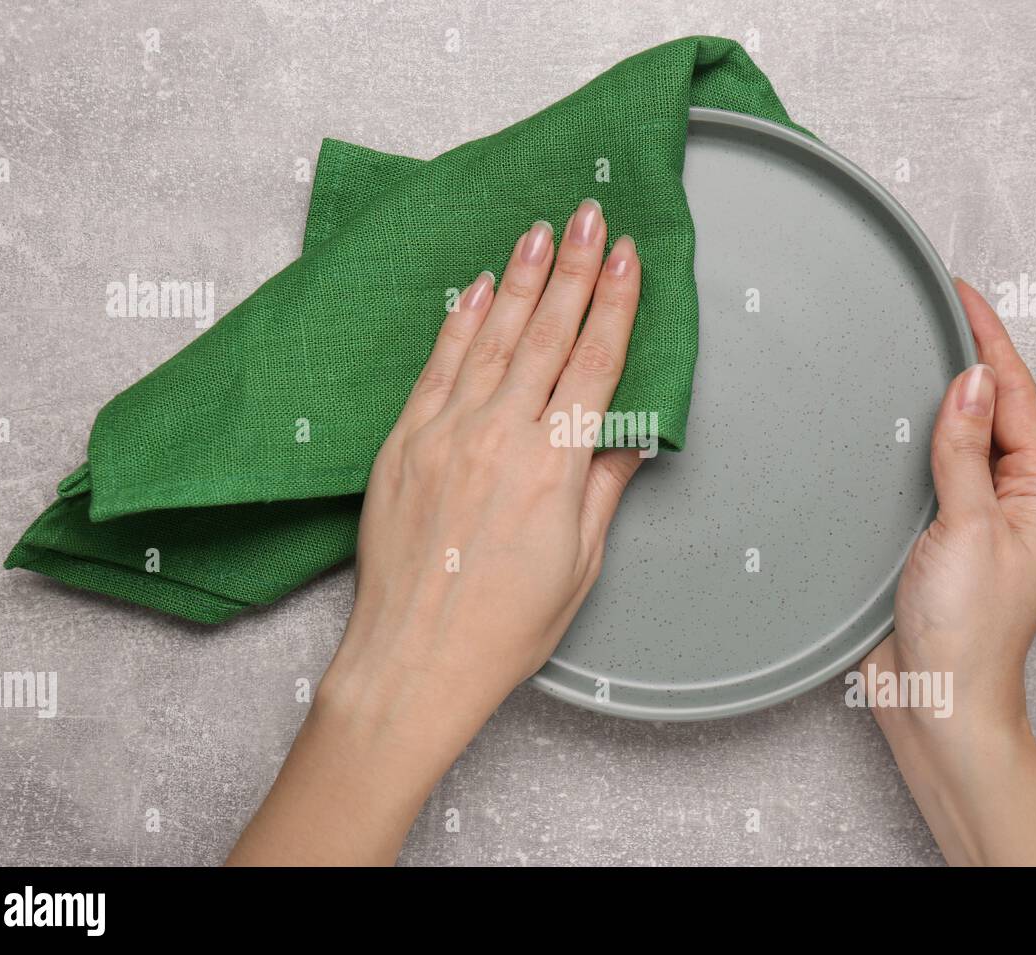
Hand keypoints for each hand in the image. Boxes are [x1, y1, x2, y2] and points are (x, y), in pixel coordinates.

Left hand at [229, 199, 643, 864]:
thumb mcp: (580, 562)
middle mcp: (500, 435)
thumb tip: (632, 435)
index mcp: (555, 466)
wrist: (414, 660)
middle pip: (546, 334)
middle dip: (572, 267)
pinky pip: (436, 366)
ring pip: (491, 338)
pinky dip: (458, 323)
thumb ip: (604, 486)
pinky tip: (477, 288)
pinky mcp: (403, 442)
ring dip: (518, 279)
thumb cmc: (504, 626)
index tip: (626, 254)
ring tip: (538, 229)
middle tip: (587, 213)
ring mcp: (445, 433)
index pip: (595, 363)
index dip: (614, 302)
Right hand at [864, 279, 1035, 865]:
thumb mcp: (969, 528)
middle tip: (929, 305)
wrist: (934, 703)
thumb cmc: (967, 632)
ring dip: (931, 396)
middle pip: (988, 410)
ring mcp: (967, 518)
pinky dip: (903, 440)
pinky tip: (879, 422)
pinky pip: (921, 473)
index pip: (1015, 397)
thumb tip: (972, 381)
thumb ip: (965, 452)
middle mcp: (1007, 501)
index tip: (959, 292)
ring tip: (904, 347)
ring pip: (952, 439)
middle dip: (963, 357)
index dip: (989, 339)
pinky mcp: (927, 537)